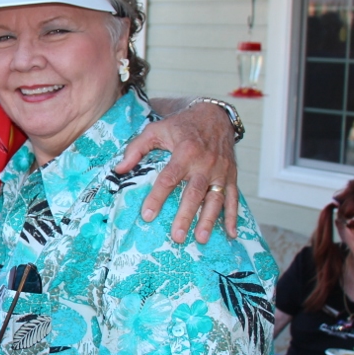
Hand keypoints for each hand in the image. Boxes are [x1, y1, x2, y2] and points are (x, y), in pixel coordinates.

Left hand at [115, 101, 238, 243]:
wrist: (215, 115)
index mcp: (185, 151)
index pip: (169, 178)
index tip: (147, 215)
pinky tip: (230, 234)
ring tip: (200, 239)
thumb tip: (119, 170)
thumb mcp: (155, 129)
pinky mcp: (231, 175)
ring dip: (208, 220)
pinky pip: (233, 198)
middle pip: (194, 193)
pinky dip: (233, 216)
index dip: (157, 197)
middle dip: (186, 216)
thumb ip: (136, 149)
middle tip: (177, 237)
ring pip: (215, 199)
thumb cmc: (181, 125)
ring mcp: (221, 171)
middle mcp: (205, 163)